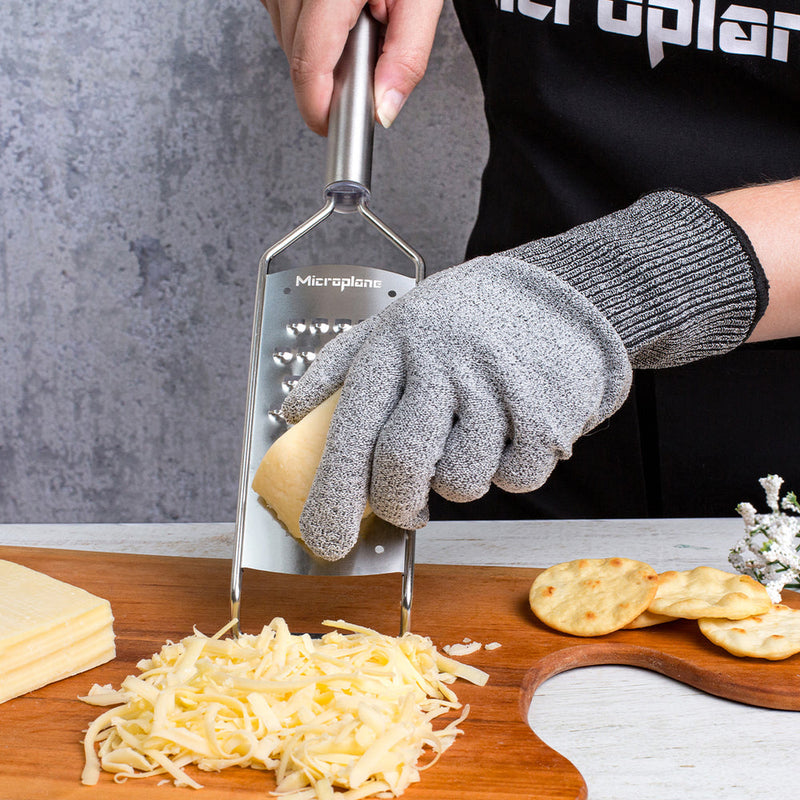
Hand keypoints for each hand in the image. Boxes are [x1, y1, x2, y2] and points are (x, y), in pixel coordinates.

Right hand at [261, 0, 442, 134]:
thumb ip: (407, 57)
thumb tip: (384, 109)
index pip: (308, 68)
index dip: (319, 109)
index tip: (333, 127)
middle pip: (298, 58)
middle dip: (330, 72)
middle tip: (367, 44)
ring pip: (287, 39)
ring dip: (319, 45)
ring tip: (355, 10)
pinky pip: (280, 14)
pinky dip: (306, 23)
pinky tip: (334, 5)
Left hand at [284, 190, 765, 559]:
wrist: (551, 295)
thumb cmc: (457, 320)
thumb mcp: (390, 323)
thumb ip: (336, 366)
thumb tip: (289, 412)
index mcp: (395, 346)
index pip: (352, 429)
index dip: (333, 494)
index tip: (324, 542)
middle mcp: (443, 364)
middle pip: (402, 464)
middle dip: (396, 504)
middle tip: (403, 507)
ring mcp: (498, 388)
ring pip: (462, 481)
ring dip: (456, 481)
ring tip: (464, 444)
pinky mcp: (547, 413)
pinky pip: (516, 479)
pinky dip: (507, 471)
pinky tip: (506, 434)